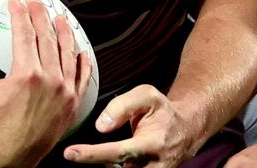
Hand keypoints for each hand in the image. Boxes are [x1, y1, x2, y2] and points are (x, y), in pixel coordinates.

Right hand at [0, 0, 92, 167]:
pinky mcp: (71, 105)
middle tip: (35, 3)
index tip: (16, 2)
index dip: (20, 14)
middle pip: (48, 38)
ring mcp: (64, 93)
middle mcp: (50, 81)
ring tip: (59, 18)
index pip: (25, 34)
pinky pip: (81, 78)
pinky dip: (82, 63)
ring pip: (68, 53)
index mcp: (27, 75)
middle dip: (41, 16)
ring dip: (63, 32)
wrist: (7, 158)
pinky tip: (81, 52)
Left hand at [63, 85, 203, 167]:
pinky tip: (100, 157)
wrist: (186, 130)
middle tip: (73, 155)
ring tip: (88, 154)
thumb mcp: (147, 96)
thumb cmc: (163, 112)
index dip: (92, 154)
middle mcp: (153, 165)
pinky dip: (110, 165)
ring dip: (103, 164)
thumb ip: (122, 106)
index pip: (119, 152)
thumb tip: (100, 126)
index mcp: (153, 143)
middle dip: (95, 163)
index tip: (70, 153)